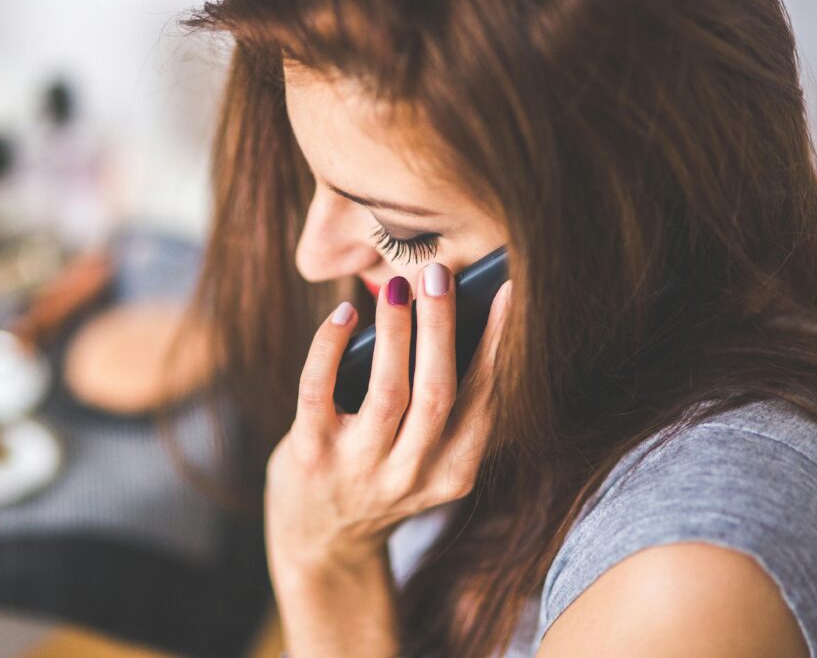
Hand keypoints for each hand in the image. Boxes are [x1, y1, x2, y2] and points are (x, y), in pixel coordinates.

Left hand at [265, 263, 513, 577]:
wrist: (320, 542)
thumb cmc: (378, 477)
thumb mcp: (425, 460)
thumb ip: (442, 409)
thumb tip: (448, 316)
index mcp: (452, 473)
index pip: (483, 401)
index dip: (496, 344)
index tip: (505, 292)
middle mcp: (410, 476)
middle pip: (438, 393)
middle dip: (442, 328)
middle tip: (439, 274)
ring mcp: (359, 469)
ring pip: (388, 392)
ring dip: (395, 332)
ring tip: (398, 287)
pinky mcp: (310, 456)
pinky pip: (319, 391)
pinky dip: (330, 347)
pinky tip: (343, 315)